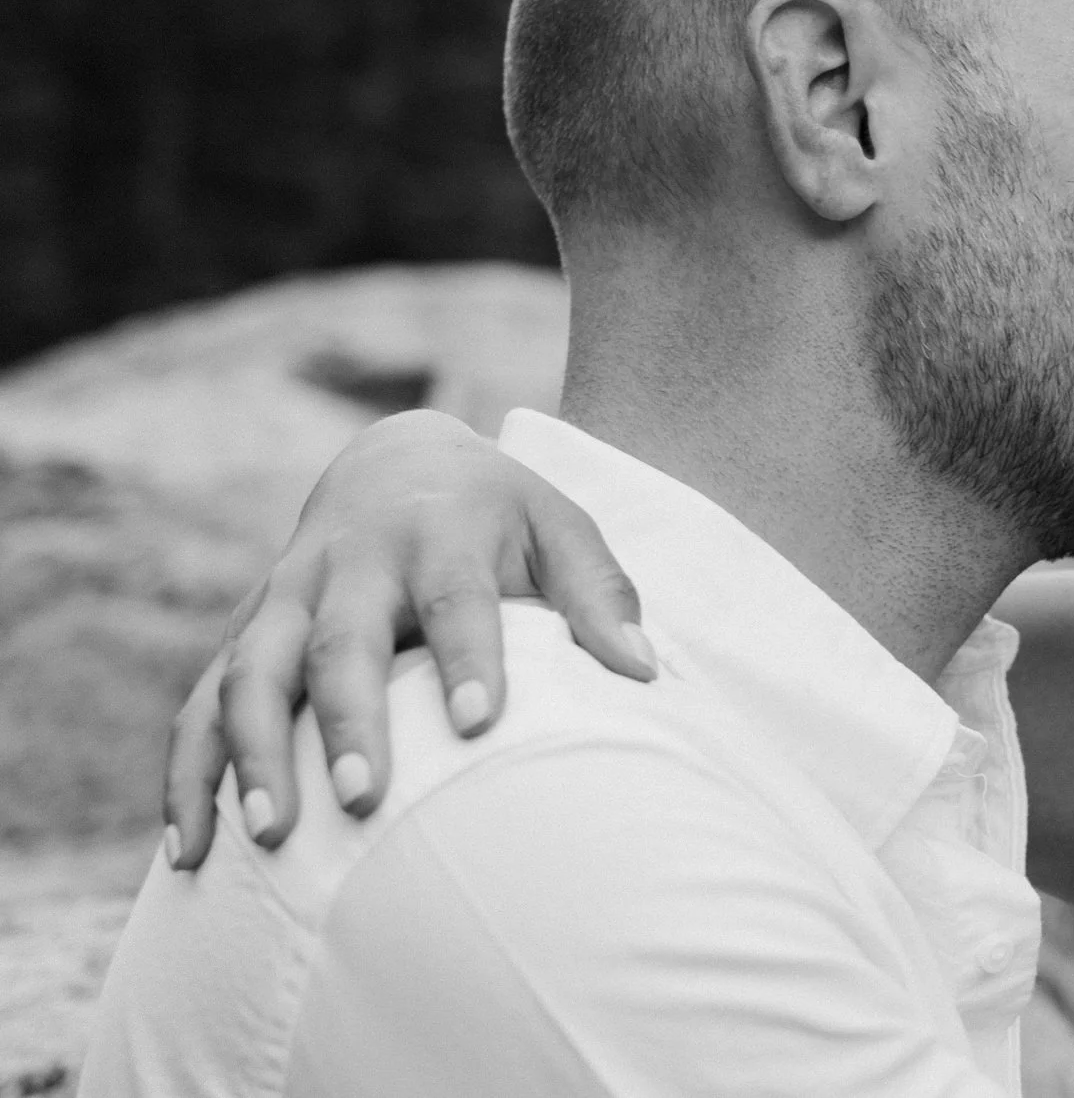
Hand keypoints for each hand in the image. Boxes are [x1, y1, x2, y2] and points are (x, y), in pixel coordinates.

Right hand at [162, 409, 652, 866]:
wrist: (396, 460)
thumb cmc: (499, 516)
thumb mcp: (561, 527)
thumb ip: (601, 594)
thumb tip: (646, 671)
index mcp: (441, 532)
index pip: (455, 595)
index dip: (467, 656)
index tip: (483, 721)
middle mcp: (351, 563)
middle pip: (341, 641)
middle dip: (350, 720)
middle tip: (365, 797)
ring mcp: (285, 599)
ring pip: (251, 673)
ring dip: (253, 753)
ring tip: (269, 836)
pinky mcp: (242, 634)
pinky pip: (199, 705)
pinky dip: (188, 774)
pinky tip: (190, 851)